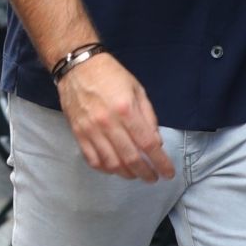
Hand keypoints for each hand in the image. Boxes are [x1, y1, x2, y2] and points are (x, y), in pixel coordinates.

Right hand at [58, 53, 174, 183]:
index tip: (168, 173)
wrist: (77, 67)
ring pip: (111, 163)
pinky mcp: (78, 134)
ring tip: (136, 174)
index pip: (148, 144)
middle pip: (131, 158)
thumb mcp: (137, 90)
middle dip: (146, 173)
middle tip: (153, 178)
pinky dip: (106, 169)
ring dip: (127, 174)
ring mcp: (91, 130)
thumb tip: (155, 143)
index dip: (160, 162)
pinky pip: (93, 160)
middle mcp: (108, 123)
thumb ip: (148, 117)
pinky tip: (115, 169)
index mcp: (126, 110)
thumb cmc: (111, 75)